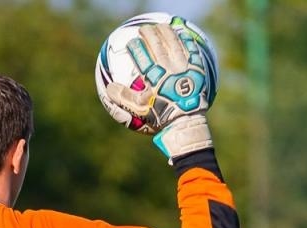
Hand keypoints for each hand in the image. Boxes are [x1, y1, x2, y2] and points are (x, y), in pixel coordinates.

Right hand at [101, 21, 213, 158]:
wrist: (186, 122)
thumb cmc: (162, 116)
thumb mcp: (139, 109)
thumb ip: (123, 97)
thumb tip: (109, 88)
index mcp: (154, 76)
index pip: (141, 54)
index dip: (135, 46)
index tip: (132, 42)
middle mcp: (169, 67)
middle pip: (157, 43)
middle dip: (149, 33)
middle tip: (144, 29)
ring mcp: (184, 66)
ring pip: (173, 42)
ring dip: (165, 31)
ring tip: (161, 27)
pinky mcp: (197, 67)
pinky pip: (191, 48)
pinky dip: (185, 39)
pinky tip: (181, 34)